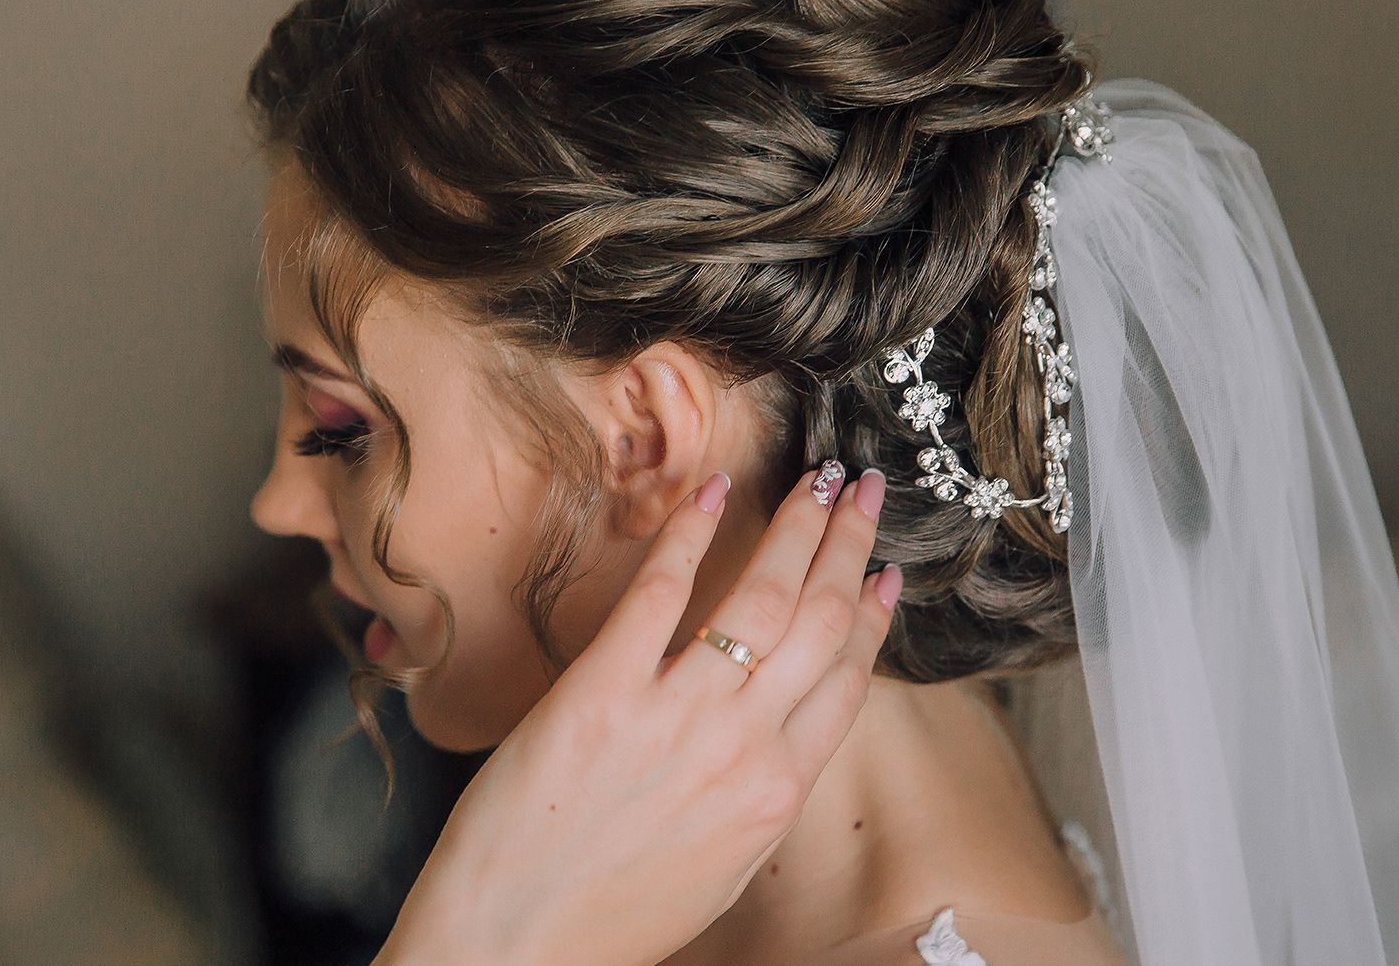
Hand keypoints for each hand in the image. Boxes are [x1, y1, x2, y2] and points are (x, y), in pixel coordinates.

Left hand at [375, 464, 901, 965]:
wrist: (514, 945)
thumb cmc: (607, 920)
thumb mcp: (718, 869)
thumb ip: (758, 798)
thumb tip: (779, 738)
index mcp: (775, 796)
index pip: (846, 683)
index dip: (871, 618)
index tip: (885, 573)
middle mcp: (741, 749)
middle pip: (818, 624)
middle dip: (846, 545)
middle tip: (862, 489)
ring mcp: (674, 716)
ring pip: (759, 599)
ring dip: (794, 528)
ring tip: (815, 479)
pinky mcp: (600, 692)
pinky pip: (659, 595)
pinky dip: (689, 534)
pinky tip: (709, 492)